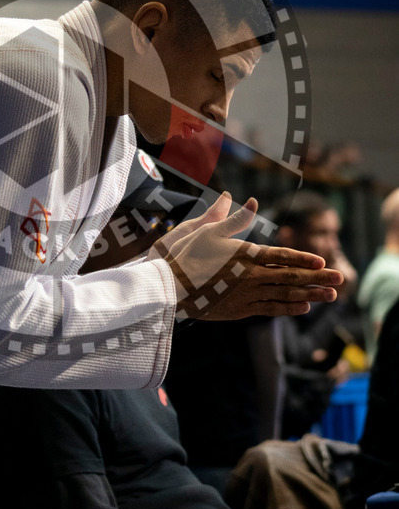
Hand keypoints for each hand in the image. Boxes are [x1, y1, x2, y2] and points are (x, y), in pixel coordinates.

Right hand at [149, 193, 342, 320]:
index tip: (322, 261)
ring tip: (330, 296)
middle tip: (341, 279)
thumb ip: (233, 217)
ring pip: (285, 296)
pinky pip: (270, 309)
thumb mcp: (207, 230)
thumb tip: (247, 198)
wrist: (168, 287)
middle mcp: (250, 276)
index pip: (281, 256)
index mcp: (244, 254)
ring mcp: (246, 295)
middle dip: (318, 278)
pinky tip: (304, 307)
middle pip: (290, 277)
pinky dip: (289, 308)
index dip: (303, 259)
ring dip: (310, 295)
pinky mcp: (240, 310)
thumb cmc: (186, 254)